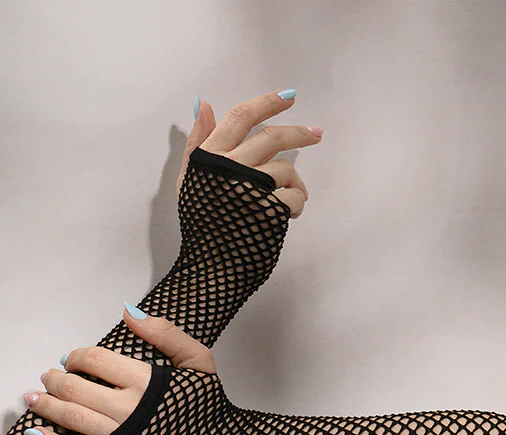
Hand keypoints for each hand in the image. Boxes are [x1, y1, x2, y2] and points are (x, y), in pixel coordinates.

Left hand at [23, 306, 215, 434]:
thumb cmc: (211, 406)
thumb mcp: (199, 360)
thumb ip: (165, 333)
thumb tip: (129, 312)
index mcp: (145, 381)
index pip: (95, 361)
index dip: (76, 357)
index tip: (71, 360)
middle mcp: (130, 409)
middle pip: (77, 389)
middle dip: (56, 380)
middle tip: (47, 377)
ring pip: (74, 419)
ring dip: (47, 407)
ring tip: (32, 398)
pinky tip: (37, 434)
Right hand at [177, 89, 322, 218]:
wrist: (209, 267)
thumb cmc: (201, 224)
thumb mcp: (189, 179)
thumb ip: (198, 142)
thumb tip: (202, 104)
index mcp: (211, 157)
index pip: (241, 117)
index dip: (267, 102)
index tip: (288, 96)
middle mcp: (230, 168)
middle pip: (271, 137)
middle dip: (299, 132)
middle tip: (316, 133)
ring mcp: (250, 188)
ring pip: (285, 169)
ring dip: (295, 183)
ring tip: (293, 198)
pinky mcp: (267, 210)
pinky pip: (293, 197)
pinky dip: (297, 205)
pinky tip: (290, 214)